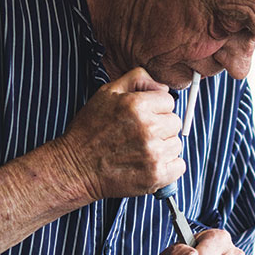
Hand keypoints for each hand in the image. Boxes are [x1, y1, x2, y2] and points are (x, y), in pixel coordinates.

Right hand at [55, 67, 184, 200]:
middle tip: (140, 135)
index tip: (142, 117)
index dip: (155, 109)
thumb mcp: (106, 93)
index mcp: (137, 105)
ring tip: (141, 150)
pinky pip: (179, 166)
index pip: (169, 101)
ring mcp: (153, 154)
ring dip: (163, 147)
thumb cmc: (89, 130)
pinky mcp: (155, 176)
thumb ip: (137, 79)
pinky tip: (149, 164)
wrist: (75, 167)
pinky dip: (168, 167)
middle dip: (160, 127)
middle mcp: (147, 128)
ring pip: (176, 144)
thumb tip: (162, 86)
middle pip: (175, 123)